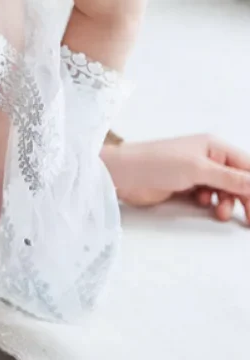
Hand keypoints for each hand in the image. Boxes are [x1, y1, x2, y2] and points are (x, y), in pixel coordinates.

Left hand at [102, 134, 249, 222]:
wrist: (122, 174)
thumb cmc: (156, 163)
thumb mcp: (198, 169)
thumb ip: (230, 178)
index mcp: (214, 147)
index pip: (247, 166)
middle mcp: (207, 158)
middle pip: (238, 180)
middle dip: (245, 197)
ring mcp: (195, 173)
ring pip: (224, 190)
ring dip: (227, 202)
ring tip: (220, 213)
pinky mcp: (184, 186)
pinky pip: (208, 196)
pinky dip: (210, 202)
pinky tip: (202, 204)